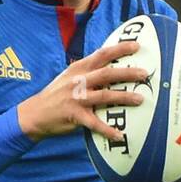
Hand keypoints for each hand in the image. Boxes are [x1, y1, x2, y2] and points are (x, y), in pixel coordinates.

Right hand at [17, 39, 147, 142]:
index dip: (119, 49)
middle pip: (107, 73)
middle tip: (145, 74)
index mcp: (79, 68)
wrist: (35, 113)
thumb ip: (87, 72)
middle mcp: (78, 80)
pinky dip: (108, 130)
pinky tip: (120, 135)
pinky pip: (95, 123)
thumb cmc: (56, 95)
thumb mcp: (69, 77)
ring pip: (104, 96)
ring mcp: (76, 98)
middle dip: (128, 73)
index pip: (101, 54)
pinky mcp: (74, 116)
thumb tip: (110, 68)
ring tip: (140, 99)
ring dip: (124, 97)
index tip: (136, 46)